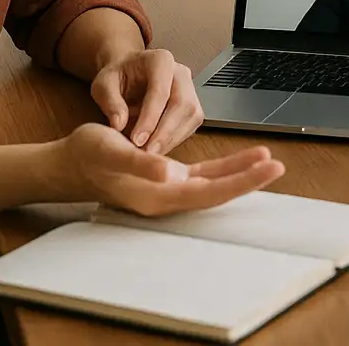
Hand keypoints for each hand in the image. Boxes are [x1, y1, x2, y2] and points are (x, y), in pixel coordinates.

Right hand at [57, 124, 283, 215]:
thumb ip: (141, 163)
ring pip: (214, 183)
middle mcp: (167, 196)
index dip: (239, 182)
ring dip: (240, 173)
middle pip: (217, 191)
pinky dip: (224, 168)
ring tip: (268, 160)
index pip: (209, 192)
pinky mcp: (168, 178)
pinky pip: (204, 175)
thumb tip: (169, 172)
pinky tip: (243, 159)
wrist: (70, 162)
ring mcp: (168, 188)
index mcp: (157, 196)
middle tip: (279, 166)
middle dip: (249, 180)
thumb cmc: (88, 156)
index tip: (266, 169)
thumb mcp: (112, 152)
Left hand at [90, 48, 200, 154]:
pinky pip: (191, 125)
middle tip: (146, 152)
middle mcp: (180, 72)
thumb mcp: (103, 85)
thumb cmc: (117, 77)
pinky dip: (175, 140)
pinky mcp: (193, 105)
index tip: (136, 140)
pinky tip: (157, 148)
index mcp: (160, 60)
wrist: (128, 74)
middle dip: (164, 132)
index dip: (150, 118)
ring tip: (149, 153)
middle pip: (182, 104)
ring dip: (171, 138)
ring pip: (191, 116)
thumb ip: (110, 102)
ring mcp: (190, 88)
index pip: (161, 91)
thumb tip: (119, 125)